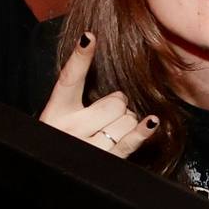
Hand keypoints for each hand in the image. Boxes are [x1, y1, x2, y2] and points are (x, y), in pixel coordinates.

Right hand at [39, 36, 159, 158]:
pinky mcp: (105, 161)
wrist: (57, 171)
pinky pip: (129, 142)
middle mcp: (68, 129)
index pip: (69, 79)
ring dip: (127, 122)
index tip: (89, 37)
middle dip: (118, 104)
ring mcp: (86, 146)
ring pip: (126, 120)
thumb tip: (109, 79)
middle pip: (114, 102)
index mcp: (56, 112)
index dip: (79, 57)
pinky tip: (152, 121)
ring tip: (110, 131)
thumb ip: (81, 96)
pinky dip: (143, 131)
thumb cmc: (67, 137)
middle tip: (106, 113)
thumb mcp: (64, 115)